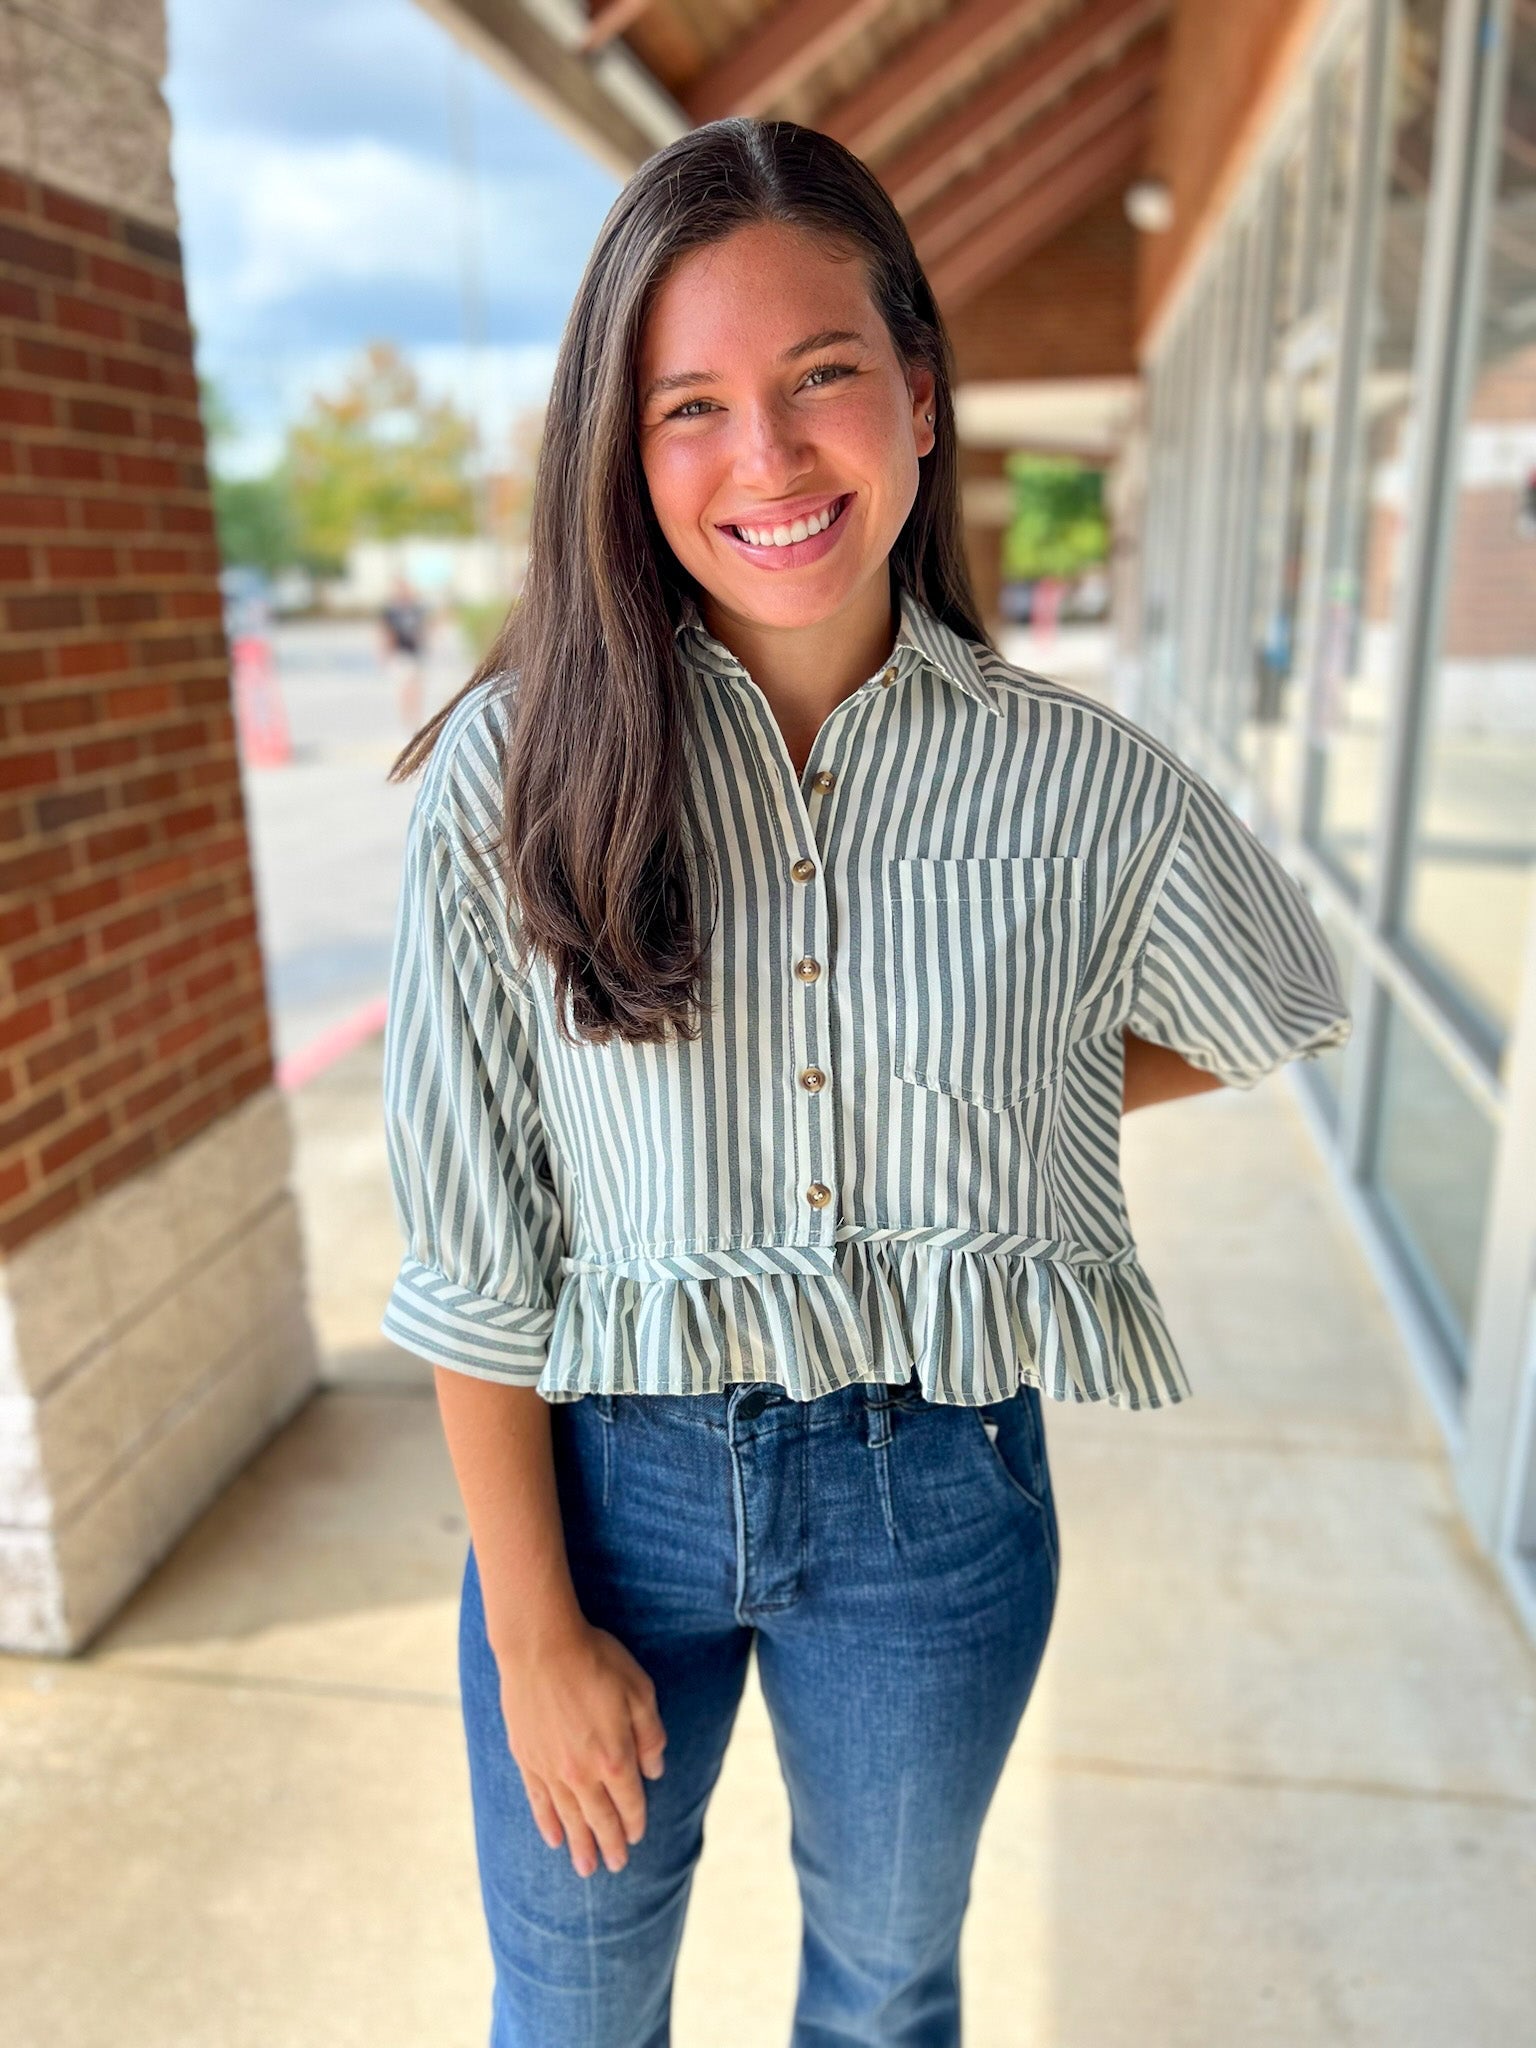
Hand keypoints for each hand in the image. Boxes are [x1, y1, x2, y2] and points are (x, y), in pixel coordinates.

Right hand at [497, 1619, 666, 1878]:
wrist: (540, 1646)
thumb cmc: (596, 1660)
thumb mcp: (639, 1690)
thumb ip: (650, 1735)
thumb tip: (655, 1771)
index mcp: (615, 1758)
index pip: (629, 1802)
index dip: (634, 1822)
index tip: (636, 1838)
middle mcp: (582, 1773)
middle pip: (599, 1818)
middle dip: (609, 1844)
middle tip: (615, 1867)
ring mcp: (551, 1769)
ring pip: (569, 1817)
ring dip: (579, 1844)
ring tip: (585, 1868)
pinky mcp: (527, 1758)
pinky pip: (539, 1801)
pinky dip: (547, 1822)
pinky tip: (553, 1838)